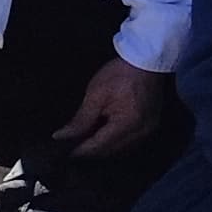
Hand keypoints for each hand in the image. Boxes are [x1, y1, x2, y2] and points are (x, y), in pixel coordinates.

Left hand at [48, 57, 167, 157]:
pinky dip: (115, 141)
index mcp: (127, 124)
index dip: (78, 151)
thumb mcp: (96, 94)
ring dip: (103, 147)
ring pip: (119, 150)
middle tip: (71, 145)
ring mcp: (148, 130)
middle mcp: (141, 132)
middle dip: (90, 151)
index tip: (62, 152)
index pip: (98, 147)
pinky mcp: (150, 125)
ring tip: (86, 138)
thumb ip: (80, 120)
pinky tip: (104, 133)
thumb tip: (61, 137)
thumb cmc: (121, 73)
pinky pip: (129, 142)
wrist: (147, 59)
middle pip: (109, 152)